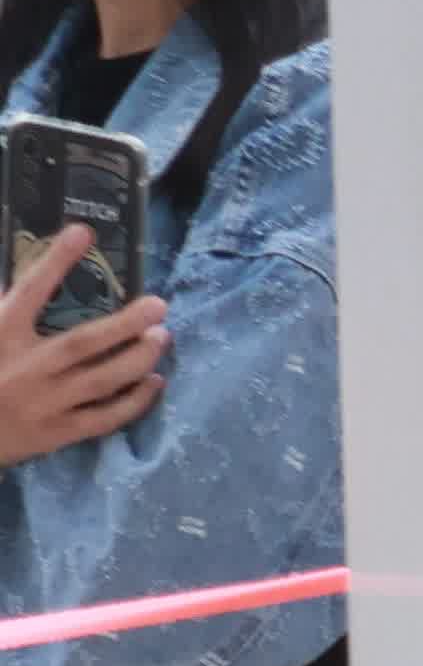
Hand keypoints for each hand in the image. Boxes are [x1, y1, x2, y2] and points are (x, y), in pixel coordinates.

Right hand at [0, 235, 162, 466]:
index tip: (83, 232)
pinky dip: (134, 401)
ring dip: (138, 357)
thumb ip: (3, 304)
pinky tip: (155, 381)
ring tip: (163, 336)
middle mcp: (25, 367)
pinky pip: (105, 417)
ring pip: (103, 379)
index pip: (29, 290)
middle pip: (83, 341)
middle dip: (125, 322)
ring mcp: (43, 402)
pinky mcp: (56, 433)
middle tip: (159, 305)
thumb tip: (22, 279)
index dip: (56, 260)